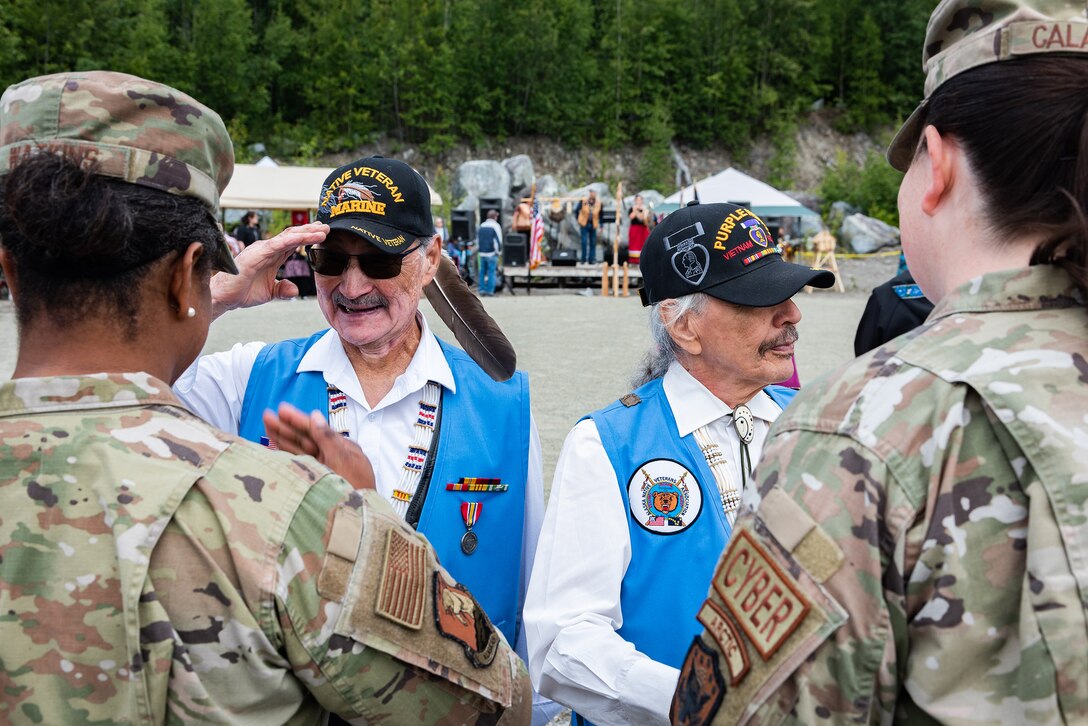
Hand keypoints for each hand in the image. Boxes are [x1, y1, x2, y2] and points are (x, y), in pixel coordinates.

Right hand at [210, 222, 328, 319]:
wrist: (224, 296)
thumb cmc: (242, 291)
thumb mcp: (270, 292)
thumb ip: (283, 289)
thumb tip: (294, 290)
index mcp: (272, 256)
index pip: (293, 243)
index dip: (308, 237)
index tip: (322, 234)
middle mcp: (268, 249)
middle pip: (292, 236)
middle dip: (310, 230)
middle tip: (327, 227)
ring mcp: (262, 250)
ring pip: (288, 237)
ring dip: (306, 233)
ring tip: (322, 231)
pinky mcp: (257, 254)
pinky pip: (279, 244)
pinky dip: (294, 239)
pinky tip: (306, 237)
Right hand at [262, 403, 375, 489]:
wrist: (357, 518)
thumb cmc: (356, 488)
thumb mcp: (342, 459)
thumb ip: (326, 438)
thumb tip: (315, 416)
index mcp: (342, 449)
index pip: (317, 430)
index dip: (298, 420)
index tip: (282, 409)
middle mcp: (331, 458)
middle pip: (305, 439)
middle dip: (286, 427)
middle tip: (266, 415)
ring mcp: (321, 470)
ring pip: (299, 451)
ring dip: (282, 439)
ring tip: (266, 426)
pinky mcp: (313, 483)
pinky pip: (298, 464)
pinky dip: (286, 456)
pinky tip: (274, 448)